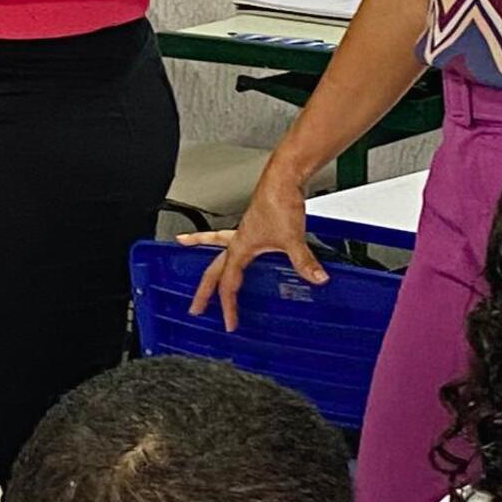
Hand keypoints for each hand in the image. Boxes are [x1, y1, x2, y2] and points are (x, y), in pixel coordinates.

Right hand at [185, 167, 325, 329]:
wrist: (284, 179)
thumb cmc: (279, 202)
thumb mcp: (291, 239)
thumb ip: (304, 262)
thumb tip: (316, 278)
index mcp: (240, 249)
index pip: (228, 285)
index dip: (228, 306)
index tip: (230, 322)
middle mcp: (238, 241)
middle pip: (212, 269)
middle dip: (203, 291)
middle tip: (195, 306)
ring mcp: (243, 231)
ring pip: (215, 243)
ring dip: (200, 246)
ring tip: (186, 244)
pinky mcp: (253, 223)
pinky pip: (231, 233)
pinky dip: (223, 236)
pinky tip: (231, 238)